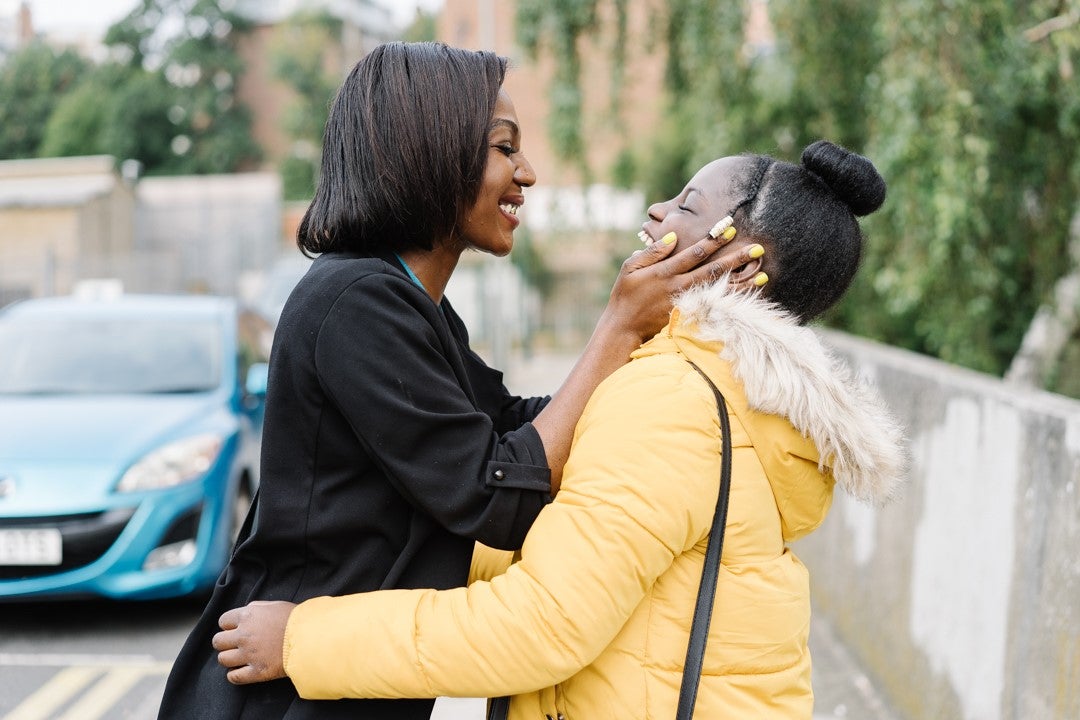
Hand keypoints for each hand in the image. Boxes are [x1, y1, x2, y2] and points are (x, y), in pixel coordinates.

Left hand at [212, 600, 295, 684]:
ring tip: (239, 657)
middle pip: (218, 641)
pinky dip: (234, 675)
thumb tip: (246, 613)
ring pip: (223, 659)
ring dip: (229, 658)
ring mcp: (248, 655)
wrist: (310, 638)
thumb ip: (256, 608)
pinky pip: (234, 677)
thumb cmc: (296, 619)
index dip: (229, 625)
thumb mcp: (275, 605)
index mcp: (247, 616)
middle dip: (225, 642)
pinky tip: (241, 671)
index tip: (236, 629)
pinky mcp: (256, 671)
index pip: (223, 621)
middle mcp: (243, 635)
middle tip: (235, 644)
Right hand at [605, 223, 762, 340]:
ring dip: (742, 283)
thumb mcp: (630, 268)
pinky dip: (732, 301)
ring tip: (763, 274)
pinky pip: (715, 306)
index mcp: (665, 272)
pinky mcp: (688, 316)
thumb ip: (652, 252)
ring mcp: (685, 303)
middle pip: (713, 270)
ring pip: (718, 291)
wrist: (623, 328)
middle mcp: (678, 287)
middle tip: (758, 248)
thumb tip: (674, 237)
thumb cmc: (625, 295)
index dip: (713, 240)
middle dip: (736, 259)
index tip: (730, 228)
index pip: (694, 253)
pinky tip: (747, 295)